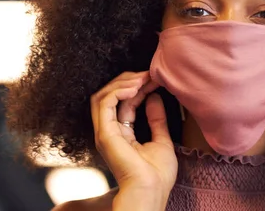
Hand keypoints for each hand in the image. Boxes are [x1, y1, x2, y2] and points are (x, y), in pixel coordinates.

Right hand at [90, 71, 176, 208]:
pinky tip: (135, 88)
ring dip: (123, 82)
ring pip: (103, 96)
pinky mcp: (105, 133)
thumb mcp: (161, 140)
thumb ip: (156, 119)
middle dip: (129, 80)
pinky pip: (104, 103)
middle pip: (110, 96)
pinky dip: (118, 91)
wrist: (151, 190)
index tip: (155, 78)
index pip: (125, 102)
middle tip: (148, 73)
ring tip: (142, 78)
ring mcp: (105, 132)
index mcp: (122, 134)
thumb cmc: (157, 175)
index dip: (139, 87)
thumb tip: (154, 98)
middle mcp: (110, 132)